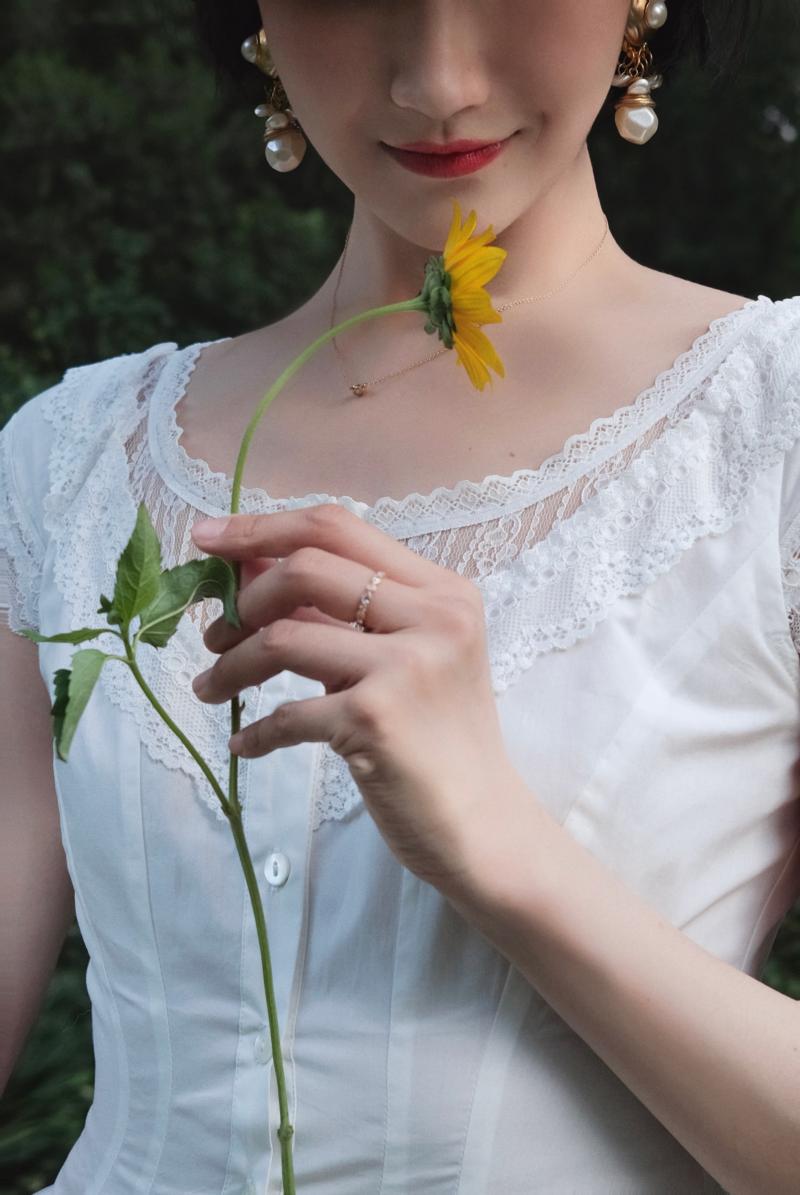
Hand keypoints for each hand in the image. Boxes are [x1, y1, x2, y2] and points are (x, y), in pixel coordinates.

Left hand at [190, 504, 525, 890]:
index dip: (262, 527)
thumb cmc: (437, 738)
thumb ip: (341, 612)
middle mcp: (434, 617)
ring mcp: (407, 667)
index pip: (338, 527)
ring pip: (283, 637)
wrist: (483, 824)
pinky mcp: (377, 720)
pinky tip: (246, 744)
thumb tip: (248, 570)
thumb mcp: (404, 657)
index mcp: (443, 590)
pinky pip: (286, 713)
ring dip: (231, 664)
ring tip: (211, 687)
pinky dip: (255, 731)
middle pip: (305, 567)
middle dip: (243, 598)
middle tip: (216, 634)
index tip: (207, 538)